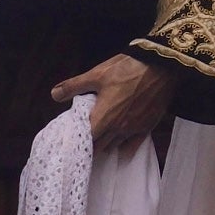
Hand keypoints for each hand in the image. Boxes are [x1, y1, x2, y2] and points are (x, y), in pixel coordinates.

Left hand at [49, 53, 172, 146]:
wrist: (160, 65)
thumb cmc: (126, 69)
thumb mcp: (96, 74)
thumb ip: (74, 86)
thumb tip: (54, 94)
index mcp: (103, 117)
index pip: (85, 140)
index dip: (78, 141)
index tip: (72, 140)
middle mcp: (117, 129)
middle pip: (99, 146)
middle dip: (90, 144)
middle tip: (84, 140)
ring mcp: (133, 129)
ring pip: (114, 146)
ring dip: (106, 144)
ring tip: (100, 140)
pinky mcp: (147, 127)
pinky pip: (133, 146)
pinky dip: (124, 148)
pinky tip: (120, 149)